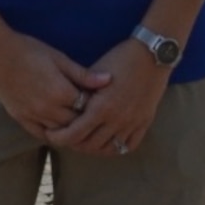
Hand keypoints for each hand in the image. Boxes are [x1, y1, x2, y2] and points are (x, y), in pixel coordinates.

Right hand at [0, 32, 110, 142]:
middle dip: (86, 119)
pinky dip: (53, 134)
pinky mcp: (21, 119)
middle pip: (75, 123)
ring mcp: (34, 116)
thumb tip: (109, 80)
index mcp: (60, 92)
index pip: (87, 107)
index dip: (96, 104)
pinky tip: (60, 130)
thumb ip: (83, 74)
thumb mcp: (58, 58)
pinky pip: (41, 134)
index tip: (102, 100)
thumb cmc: (28, 50)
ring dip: (71, 129)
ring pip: (60, 132)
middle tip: (95, 115)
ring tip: (81, 123)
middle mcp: (48, 109)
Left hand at [45, 38, 169, 157]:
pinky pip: (128, 146)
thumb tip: (68, 103)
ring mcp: (132, 124)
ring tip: (86, 142)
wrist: (152, 54)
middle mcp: (116, 120)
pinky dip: (117, 147)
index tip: (52, 136)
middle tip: (67, 139)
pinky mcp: (144, 123)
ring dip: (95, 148)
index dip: (60, 138)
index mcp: (101, 107)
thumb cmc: (121, 58)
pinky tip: (109, 142)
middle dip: (75, 144)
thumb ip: (83, 91)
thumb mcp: (96, 72)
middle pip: (90, 145)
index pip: (74, 134)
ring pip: (109, 149)